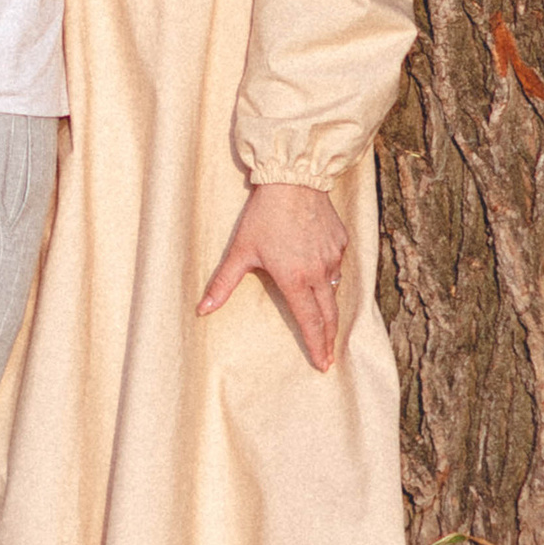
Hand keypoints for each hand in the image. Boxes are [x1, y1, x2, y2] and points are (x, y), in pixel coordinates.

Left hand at [200, 180, 349, 370]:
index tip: (323, 364)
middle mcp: (319, 273)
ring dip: (328, 304)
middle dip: (329, 337)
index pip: (309, 322)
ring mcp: (333, 257)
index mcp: (295, 280)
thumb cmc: (263, 215)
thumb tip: (202, 309)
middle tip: (329, 356)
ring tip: (323, 316)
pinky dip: (329, 272)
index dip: (317, 346)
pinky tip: (319, 268)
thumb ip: (223, 283)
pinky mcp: (341, 242)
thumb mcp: (240, 249)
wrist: (293, 180)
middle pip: (329, 315)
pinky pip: (336, 264)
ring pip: (333, 288)